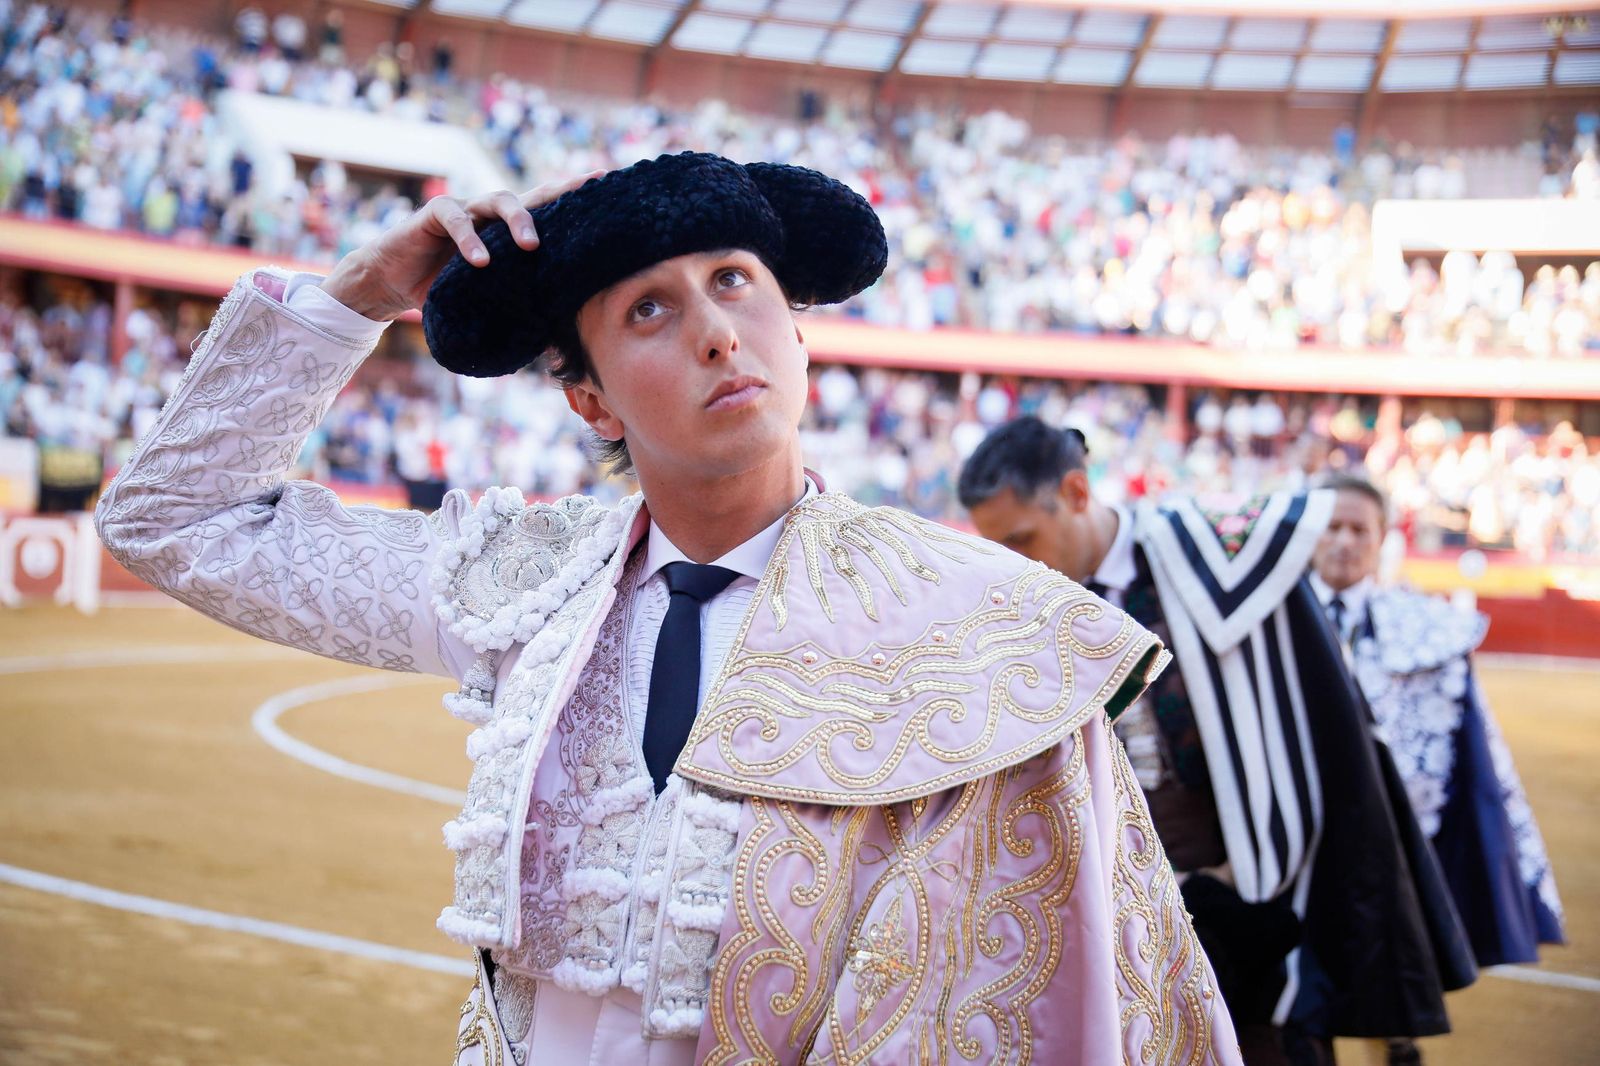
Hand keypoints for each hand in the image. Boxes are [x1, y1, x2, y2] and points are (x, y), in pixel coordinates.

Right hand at [320, 170, 603, 320]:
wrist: (392, 282)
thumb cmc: (444, 290)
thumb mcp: (487, 301)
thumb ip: (516, 308)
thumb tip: (555, 343)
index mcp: (507, 232)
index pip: (547, 210)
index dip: (573, 197)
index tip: (603, 185)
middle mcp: (490, 215)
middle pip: (530, 197)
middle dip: (557, 197)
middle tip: (579, 214)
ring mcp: (465, 210)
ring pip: (497, 200)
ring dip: (517, 220)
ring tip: (531, 246)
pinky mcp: (435, 214)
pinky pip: (455, 217)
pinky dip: (469, 238)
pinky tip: (480, 260)